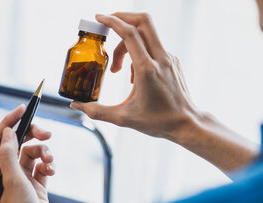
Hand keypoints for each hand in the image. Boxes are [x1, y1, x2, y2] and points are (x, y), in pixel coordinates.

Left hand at [0, 104, 51, 186]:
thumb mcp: (13, 182)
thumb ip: (8, 155)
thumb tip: (8, 131)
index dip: (10, 121)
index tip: (24, 109)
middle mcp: (7, 173)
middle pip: (17, 143)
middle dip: (32, 135)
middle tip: (46, 134)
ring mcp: (22, 179)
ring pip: (33, 153)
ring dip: (44, 152)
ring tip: (49, 160)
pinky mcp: (36, 186)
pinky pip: (42, 166)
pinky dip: (49, 165)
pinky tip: (51, 171)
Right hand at [71, 13, 198, 142]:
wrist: (186, 123)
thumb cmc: (157, 122)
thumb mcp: (123, 118)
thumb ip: (97, 111)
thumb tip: (76, 105)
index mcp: (147, 69)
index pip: (129, 34)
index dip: (112, 22)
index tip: (99, 19)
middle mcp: (160, 59)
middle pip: (143, 22)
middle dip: (122, 18)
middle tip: (106, 25)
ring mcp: (169, 58)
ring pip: (146, 35)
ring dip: (126, 44)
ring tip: (118, 70)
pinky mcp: (172, 61)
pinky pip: (152, 47)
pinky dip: (138, 53)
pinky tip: (133, 76)